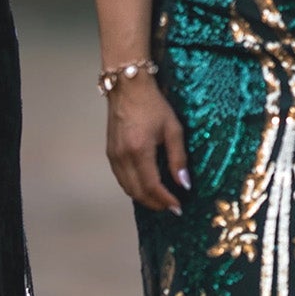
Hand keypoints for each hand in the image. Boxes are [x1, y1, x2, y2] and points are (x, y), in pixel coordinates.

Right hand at [107, 79, 192, 213]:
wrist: (127, 87)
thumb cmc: (153, 105)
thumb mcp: (173, 129)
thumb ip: (178, 158)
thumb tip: (184, 184)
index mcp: (139, 150)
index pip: (151, 186)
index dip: (165, 200)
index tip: (178, 207)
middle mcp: (122, 156)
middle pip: (137, 192)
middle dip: (155, 204)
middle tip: (171, 207)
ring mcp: (113, 155)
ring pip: (127, 188)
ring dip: (143, 198)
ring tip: (161, 200)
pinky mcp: (110, 153)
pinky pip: (121, 178)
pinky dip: (133, 187)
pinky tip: (146, 187)